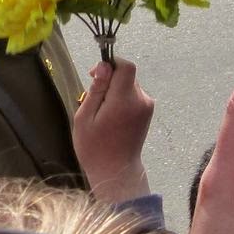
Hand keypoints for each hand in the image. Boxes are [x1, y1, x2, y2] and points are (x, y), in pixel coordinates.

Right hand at [73, 59, 154, 204]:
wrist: (116, 170)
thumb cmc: (94, 147)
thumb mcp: (85, 118)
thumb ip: (96, 90)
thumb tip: (104, 66)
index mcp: (124, 100)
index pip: (126, 66)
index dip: (110, 64)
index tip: (94, 74)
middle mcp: (141, 99)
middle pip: (127, 75)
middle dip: (109, 81)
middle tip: (94, 100)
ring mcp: (147, 105)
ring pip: (129, 85)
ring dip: (115, 91)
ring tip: (102, 113)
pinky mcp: (148, 111)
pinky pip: (134, 95)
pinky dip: (122, 99)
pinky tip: (112, 116)